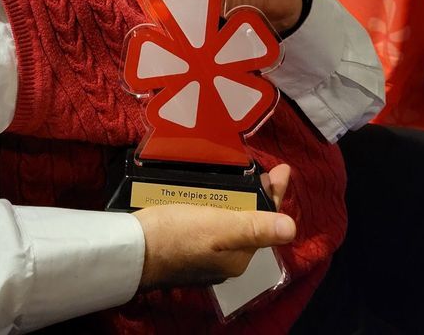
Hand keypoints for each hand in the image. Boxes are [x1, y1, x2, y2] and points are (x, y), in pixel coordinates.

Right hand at [137, 164, 293, 287]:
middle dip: (256, 192)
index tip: (282, 169)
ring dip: (236, 194)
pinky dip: (214, 200)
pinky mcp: (185, 240)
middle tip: (261, 166)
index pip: (265, 221)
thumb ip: (254, 227)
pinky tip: (210, 187)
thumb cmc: (176, 235)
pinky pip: (208, 216)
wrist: (130, 249)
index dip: (274, 195)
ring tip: (240, 171)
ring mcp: (204, 250)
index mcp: (238, 256)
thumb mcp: (219, 228)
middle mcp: (224, 257)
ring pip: (228, 216)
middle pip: (247, 217)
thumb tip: (293, 228)